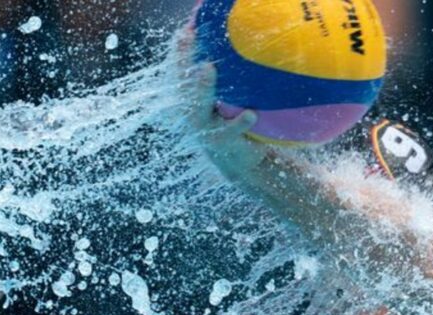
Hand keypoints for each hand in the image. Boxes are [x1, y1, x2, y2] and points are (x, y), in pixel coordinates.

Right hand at [174, 28, 266, 183]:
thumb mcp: (223, 103)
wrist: (240, 163)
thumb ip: (218, 85)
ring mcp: (204, 129)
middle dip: (183, 66)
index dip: (181, 53)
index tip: (185, 33)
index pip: (182, 73)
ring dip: (201, 88)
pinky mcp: (221, 142)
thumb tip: (224, 54)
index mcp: (191, 102)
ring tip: (205, 68)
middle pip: (184, 87)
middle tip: (188, 43)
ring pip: (198, 108)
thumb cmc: (231, 124)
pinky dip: (240, 122)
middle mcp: (192, 114)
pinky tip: (251, 114)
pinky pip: (230, 130)